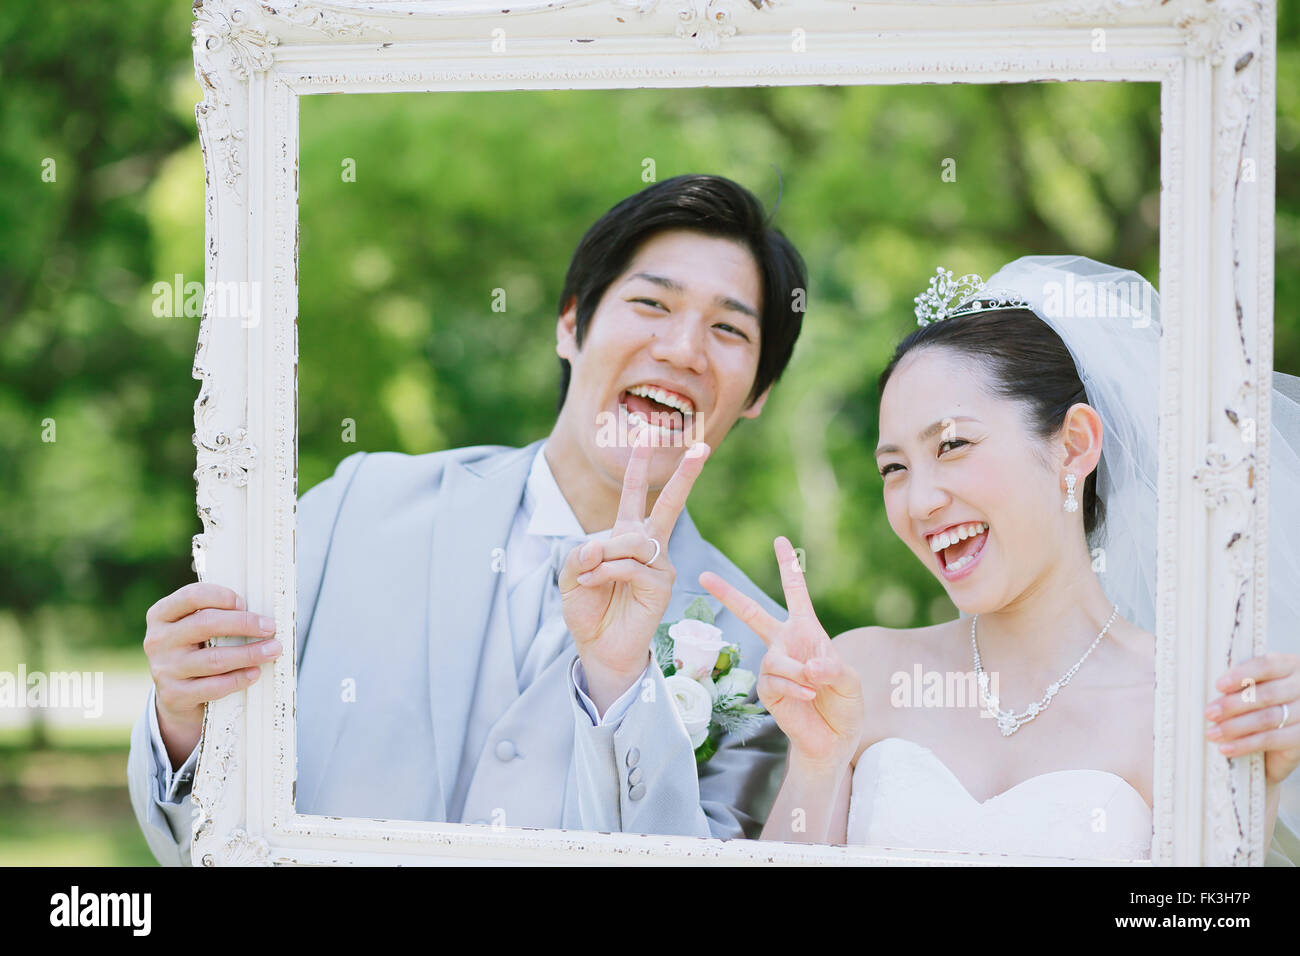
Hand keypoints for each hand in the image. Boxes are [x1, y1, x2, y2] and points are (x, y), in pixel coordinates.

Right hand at [143, 582, 283, 767]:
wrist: (176, 696)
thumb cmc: (196, 651)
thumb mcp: (196, 629)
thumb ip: (217, 616)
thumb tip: (260, 615)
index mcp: (162, 615)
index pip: (192, 596)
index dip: (222, 597)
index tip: (245, 603)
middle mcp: (158, 640)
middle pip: (206, 624)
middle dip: (244, 623)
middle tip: (270, 627)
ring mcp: (163, 669)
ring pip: (214, 658)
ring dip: (250, 653)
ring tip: (273, 650)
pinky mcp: (174, 695)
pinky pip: (213, 686)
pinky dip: (238, 679)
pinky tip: (255, 673)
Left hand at [559, 428, 710, 710]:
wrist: (599, 647)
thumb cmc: (588, 609)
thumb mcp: (571, 574)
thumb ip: (580, 552)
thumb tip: (599, 544)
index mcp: (626, 537)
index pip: (635, 495)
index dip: (639, 466)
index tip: (647, 433)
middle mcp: (649, 546)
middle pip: (669, 504)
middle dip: (684, 475)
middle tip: (700, 447)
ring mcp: (659, 564)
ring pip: (632, 540)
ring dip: (603, 555)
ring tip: (588, 576)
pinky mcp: (662, 584)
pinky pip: (631, 564)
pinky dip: (606, 571)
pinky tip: (595, 582)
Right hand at [699, 536, 862, 772]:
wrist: (833, 740)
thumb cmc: (844, 704)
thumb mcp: (850, 681)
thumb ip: (833, 668)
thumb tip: (808, 666)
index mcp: (807, 631)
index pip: (795, 593)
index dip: (788, 567)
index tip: (780, 540)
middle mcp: (785, 644)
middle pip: (753, 613)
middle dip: (729, 594)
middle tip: (704, 575)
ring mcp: (773, 667)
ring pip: (773, 659)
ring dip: (796, 672)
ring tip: (814, 687)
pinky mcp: (768, 691)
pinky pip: (773, 681)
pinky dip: (793, 687)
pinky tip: (807, 696)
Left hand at [1205, 652, 1299, 784]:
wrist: (1273, 746)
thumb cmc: (1252, 706)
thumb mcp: (1245, 685)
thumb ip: (1230, 676)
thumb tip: (1182, 659)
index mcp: (1289, 665)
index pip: (1267, 664)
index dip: (1242, 674)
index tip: (1217, 685)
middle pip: (1266, 694)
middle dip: (1233, 705)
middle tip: (1208, 713)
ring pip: (1268, 718)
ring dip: (1236, 726)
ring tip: (1211, 732)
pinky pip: (1274, 740)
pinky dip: (1247, 744)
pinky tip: (1225, 748)